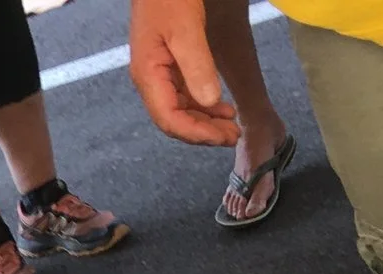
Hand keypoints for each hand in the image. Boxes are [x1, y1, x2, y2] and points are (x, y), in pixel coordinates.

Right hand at [127, 0, 240, 144]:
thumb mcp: (186, 27)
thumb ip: (197, 65)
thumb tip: (210, 101)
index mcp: (148, 76)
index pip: (170, 119)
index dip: (197, 133)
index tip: (225, 136)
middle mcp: (149, 80)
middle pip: (174, 120)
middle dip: (203, 132)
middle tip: (233, 137)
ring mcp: (157, 73)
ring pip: (179, 110)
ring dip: (204, 122)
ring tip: (231, 126)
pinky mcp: (167, 64)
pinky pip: (183, 95)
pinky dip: (202, 105)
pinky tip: (219, 107)